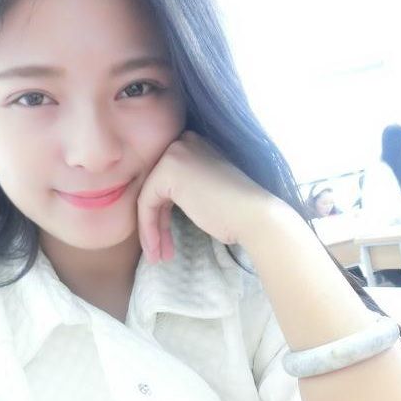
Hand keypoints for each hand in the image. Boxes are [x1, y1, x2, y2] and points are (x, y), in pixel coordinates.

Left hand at [136, 130, 282, 262]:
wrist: (254, 216)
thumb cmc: (236, 212)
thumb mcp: (206, 192)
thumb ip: (185, 189)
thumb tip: (158, 205)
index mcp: (194, 145)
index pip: (166, 182)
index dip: (163, 214)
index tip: (166, 241)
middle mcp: (183, 142)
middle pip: (156, 190)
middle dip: (156, 224)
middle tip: (160, 253)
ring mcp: (174, 153)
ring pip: (149, 198)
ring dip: (151, 231)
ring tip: (157, 257)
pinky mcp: (167, 170)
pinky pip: (146, 203)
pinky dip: (148, 228)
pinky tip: (155, 249)